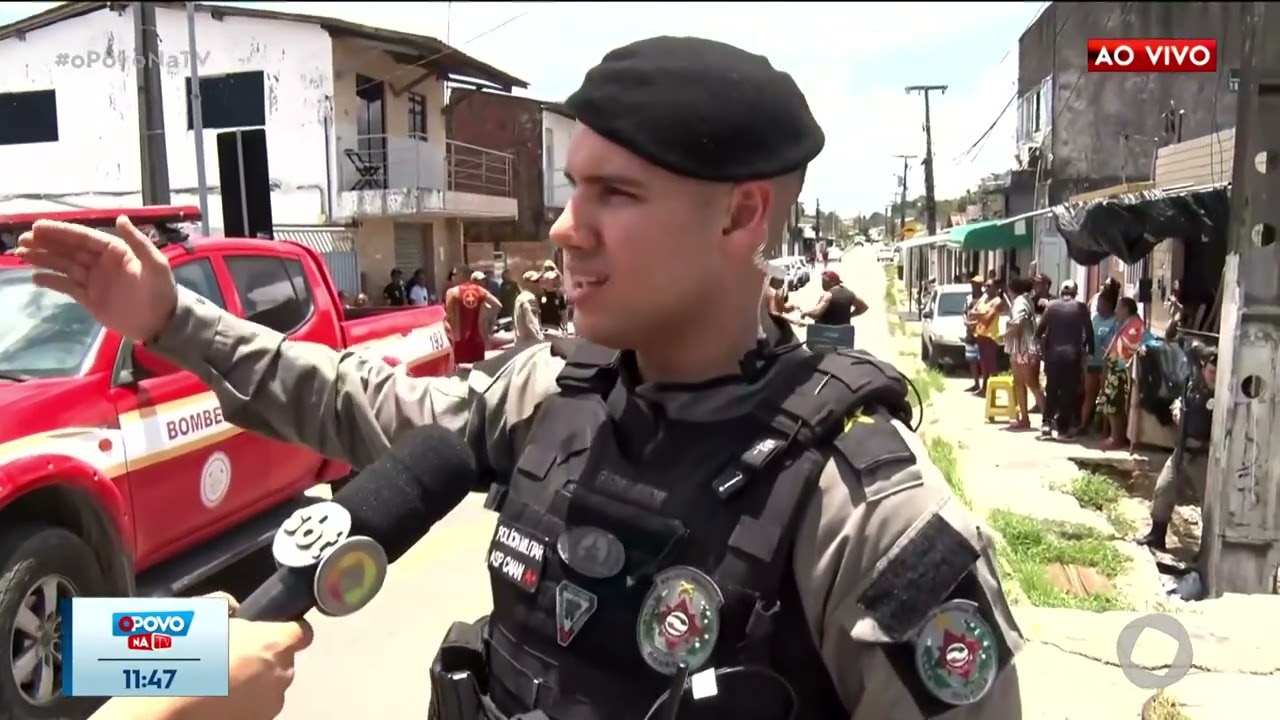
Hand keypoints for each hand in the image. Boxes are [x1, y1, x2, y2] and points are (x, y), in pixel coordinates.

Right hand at [16, 216, 177, 341]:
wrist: (161, 323)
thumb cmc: (161, 291)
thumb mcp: (155, 264)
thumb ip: (138, 242)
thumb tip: (121, 218)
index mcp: (115, 251)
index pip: (84, 238)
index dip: (61, 232)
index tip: (38, 227)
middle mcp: (101, 263)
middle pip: (69, 250)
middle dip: (46, 243)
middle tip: (22, 240)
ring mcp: (93, 280)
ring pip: (64, 266)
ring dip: (43, 259)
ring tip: (21, 254)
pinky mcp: (89, 298)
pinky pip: (66, 287)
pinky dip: (51, 281)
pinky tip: (35, 277)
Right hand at [89, 594, 311, 719]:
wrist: (166, 707)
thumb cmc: (184, 658)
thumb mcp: (201, 616)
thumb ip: (225, 605)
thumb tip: (233, 608)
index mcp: (274, 643)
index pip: (302, 633)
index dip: (288, 630)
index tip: (275, 631)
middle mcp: (280, 674)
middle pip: (283, 661)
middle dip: (265, 658)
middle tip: (236, 657)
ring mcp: (271, 703)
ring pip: (271, 687)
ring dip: (255, 683)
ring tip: (223, 682)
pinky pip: (258, 708)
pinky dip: (245, 705)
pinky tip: (220, 700)